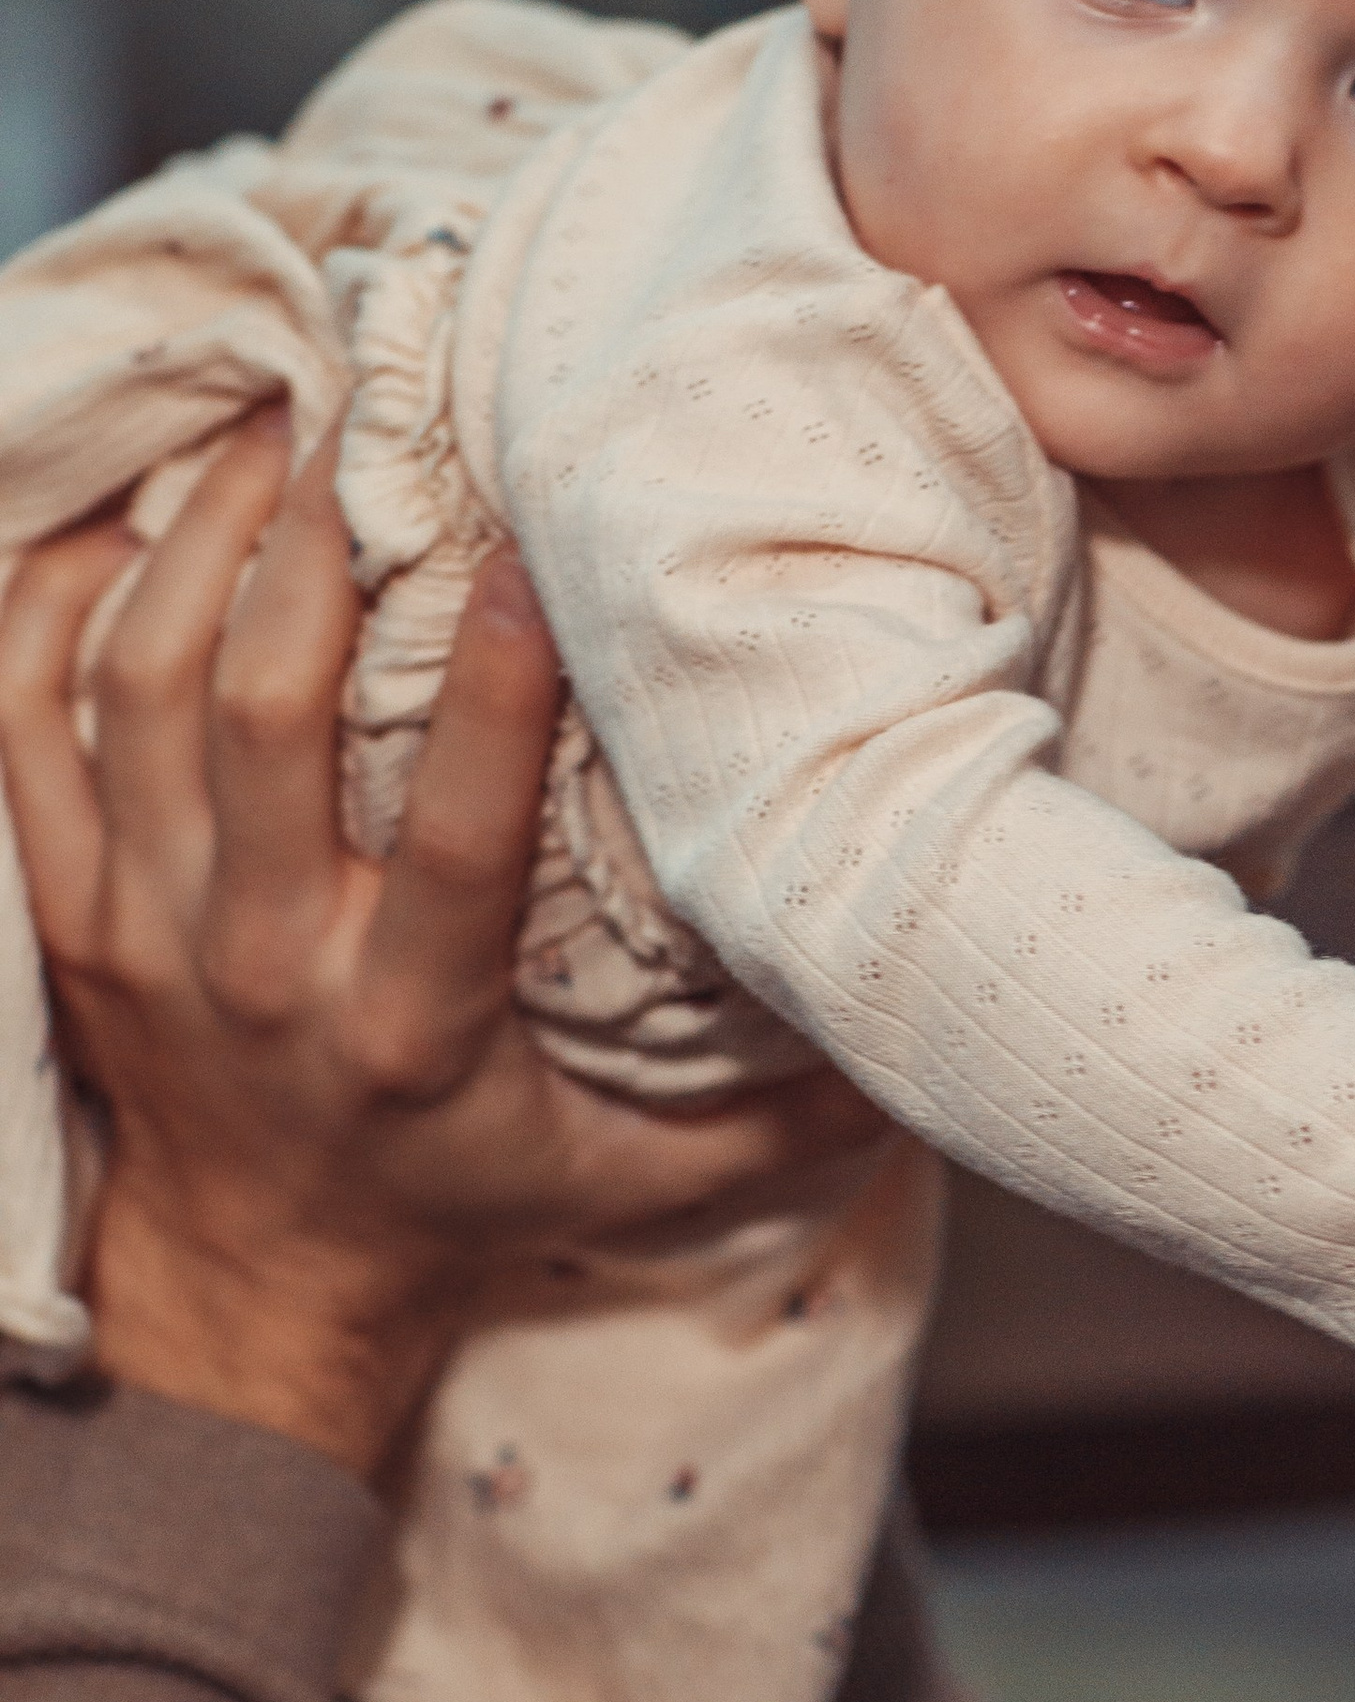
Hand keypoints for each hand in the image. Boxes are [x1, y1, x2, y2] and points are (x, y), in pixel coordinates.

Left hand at [0, 414, 880, 1480]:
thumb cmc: (461, 1208)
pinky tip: (118, 528)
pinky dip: (49, 617)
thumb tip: (919, 1040)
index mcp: (414, 1023)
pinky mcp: (77, 914)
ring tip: (260, 432)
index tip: (526, 547)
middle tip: (362, 412)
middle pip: (257, 716)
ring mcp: (150, 930)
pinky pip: (25, 733)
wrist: (259, 1289)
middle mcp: (267, 965)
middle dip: (305, 544)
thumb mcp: (636, 1184)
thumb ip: (778, 1121)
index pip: (451, 829)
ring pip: (136, 695)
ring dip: (189, 549)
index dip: (493, 686)